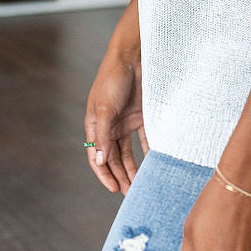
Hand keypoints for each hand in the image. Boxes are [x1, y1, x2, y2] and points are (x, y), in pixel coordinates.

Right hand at [85, 52, 148, 195]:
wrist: (133, 56)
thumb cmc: (113, 79)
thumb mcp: (105, 108)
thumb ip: (103, 136)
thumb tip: (100, 161)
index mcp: (95, 126)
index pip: (97, 157)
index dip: (105, 174)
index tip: (115, 189)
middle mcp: (109, 127)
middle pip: (114, 158)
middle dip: (121, 176)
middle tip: (131, 194)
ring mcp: (126, 122)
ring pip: (129, 152)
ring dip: (134, 168)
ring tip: (142, 185)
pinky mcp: (141, 116)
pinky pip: (145, 139)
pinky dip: (149, 151)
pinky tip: (155, 164)